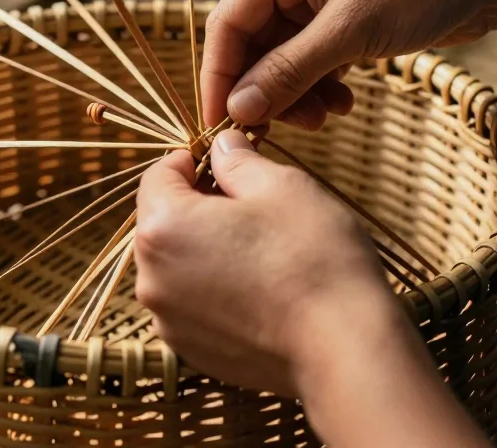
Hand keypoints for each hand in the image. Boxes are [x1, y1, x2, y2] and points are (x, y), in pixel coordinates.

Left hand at [134, 129, 399, 394]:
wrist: (344, 349)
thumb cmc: (313, 258)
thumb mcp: (280, 185)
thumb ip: (237, 160)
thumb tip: (222, 146)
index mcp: (163, 227)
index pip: (158, 175)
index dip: (193, 159)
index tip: (226, 160)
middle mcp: (152, 277)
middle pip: (163, 221)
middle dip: (198, 203)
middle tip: (250, 200)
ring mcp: (169, 320)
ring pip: (177, 263)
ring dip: (206, 246)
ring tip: (259, 245)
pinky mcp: (192, 350)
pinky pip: (192, 301)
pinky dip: (215, 286)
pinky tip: (259, 284)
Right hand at [202, 0, 491, 127]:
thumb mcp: (349, 32)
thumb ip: (289, 72)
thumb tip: (239, 110)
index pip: (227, 23)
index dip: (219, 77)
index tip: (220, 125)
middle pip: (252, 44)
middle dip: (266, 90)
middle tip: (282, 130)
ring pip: (281, 58)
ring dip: (296, 94)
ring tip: (324, 117)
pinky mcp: (338, 16)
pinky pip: (310, 59)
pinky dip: (319, 86)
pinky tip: (342, 103)